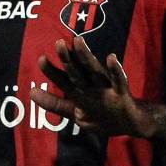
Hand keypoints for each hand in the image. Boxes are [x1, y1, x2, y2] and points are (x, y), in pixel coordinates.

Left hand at [29, 37, 157, 137]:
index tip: (41, 59)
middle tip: (58, 43)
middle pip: (77, 72)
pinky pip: (119, 81)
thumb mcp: (77, 113)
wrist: (133, 124)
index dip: (52, 71)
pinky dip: (115, 70)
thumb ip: (55, 104)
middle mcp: (92, 86)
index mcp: (81, 92)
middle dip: (67, 59)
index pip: (64, 80)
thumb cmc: (102, 116)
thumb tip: (31, 93)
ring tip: (78, 42)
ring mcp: (107, 89)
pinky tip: (111, 58)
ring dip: (86, 57)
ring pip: (95, 71)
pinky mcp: (122, 94)